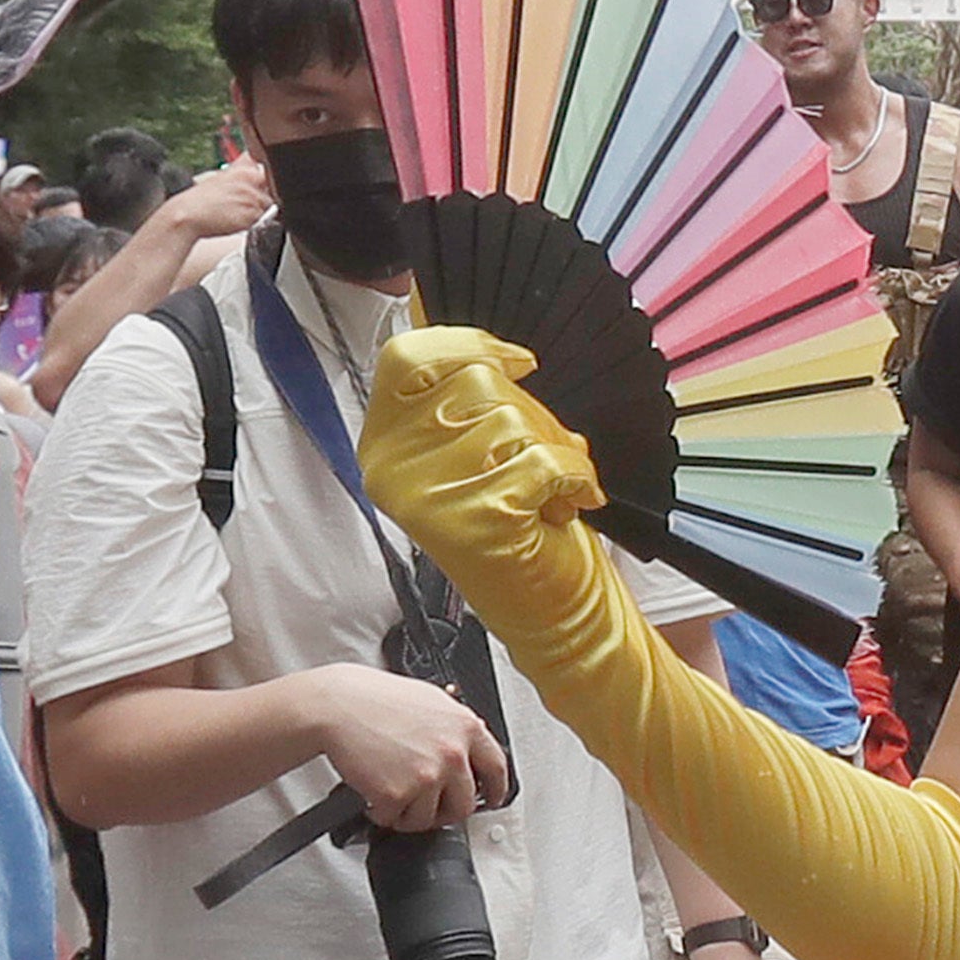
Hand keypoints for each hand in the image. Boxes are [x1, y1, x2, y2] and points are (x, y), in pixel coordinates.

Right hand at [156, 156, 272, 249]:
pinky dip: (252, 222)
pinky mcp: (252, 214)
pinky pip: (262, 220)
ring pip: (268, 205)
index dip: (264, 181)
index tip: (257, 186)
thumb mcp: (223, 176)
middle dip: (263, 196)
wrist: (188, 214)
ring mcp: (253, 196)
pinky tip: (236, 219)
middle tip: (241, 203)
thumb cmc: (201, 199)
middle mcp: (251, 178)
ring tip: (236, 212)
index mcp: (244, 167)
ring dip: (258, 211)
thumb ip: (242, 169)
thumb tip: (258, 168)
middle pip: (272, 188)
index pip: (268, 170)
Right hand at [299, 663, 509, 830]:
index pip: (497, 768)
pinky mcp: (398, 794)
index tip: (492, 798)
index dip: (497, 789)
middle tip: (427, 805)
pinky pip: (396, 820)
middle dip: (445, 810)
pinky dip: (383, 813)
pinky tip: (374, 794)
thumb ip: (454, 727)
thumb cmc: (374, 699)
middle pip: (464, 804)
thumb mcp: (429, 699)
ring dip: (410, 813)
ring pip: (429, 819)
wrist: (337, 705)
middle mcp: (452, 753)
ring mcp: (427, 775)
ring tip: (393, 794)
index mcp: (465, 727)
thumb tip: (467, 748)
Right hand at [357, 325, 606, 597]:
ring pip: (511, 418)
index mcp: (384, 447)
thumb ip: (470, 404)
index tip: (517, 362)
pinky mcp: (476, 522)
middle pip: (474, 381)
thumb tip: (499, 355)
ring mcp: (429, 498)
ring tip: (552, 489)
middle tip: (544, 458)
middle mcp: (392, 471)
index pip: (406, 357)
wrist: (550, 615)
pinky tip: (570, 502)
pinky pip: (543, 460)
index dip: (469, 343)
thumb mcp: (479, 456)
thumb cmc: (521, 531)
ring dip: (555, 448)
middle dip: (534, 413)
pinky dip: (575, 476)